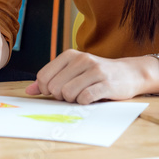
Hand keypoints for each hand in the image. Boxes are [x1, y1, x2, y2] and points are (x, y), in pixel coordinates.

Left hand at [25, 50, 142, 103]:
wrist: (129, 73)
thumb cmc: (96, 74)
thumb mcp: (73, 71)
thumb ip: (51, 79)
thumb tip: (29, 91)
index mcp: (70, 55)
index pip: (44, 76)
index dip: (46, 89)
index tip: (57, 91)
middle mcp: (82, 59)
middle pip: (55, 87)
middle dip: (60, 96)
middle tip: (72, 94)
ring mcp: (95, 71)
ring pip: (68, 93)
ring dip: (73, 100)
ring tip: (82, 96)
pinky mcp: (106, 84)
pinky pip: (85, 98)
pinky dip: (84, 103)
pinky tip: (90, 99)